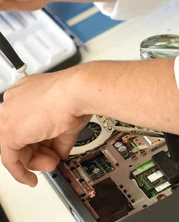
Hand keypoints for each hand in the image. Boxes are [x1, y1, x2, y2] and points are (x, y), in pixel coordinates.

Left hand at [0, 68, 90, 186]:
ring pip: (15, 147)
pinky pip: (10, 158)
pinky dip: (20, 172)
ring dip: (34, 162)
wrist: (77, 92)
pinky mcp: (8, 131)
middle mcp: (15, 100)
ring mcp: (8, 114)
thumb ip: (57, 139)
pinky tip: (30, 178)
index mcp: (28, 92)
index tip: (50, 151)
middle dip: (38, 153)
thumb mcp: (66, 120)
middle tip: (53, 161)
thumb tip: (59, 152)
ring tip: (52, 164)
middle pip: (21, 136)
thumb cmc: (76, 95)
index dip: (42, 141)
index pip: (29, 123)